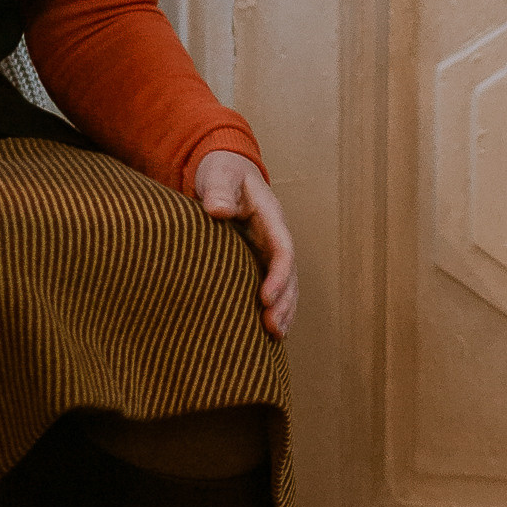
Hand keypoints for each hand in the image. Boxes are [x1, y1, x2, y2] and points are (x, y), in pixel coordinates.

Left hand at [195, 151, 298, 338]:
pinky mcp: (258, 259)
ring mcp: (269, 249)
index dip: (278, 274)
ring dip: (284, 309)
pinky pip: (273, 286)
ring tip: (276, 335)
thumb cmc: (221, 171)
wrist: (225, 171)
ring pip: (286, 284)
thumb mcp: (218, 174)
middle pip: (289, 273)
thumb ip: (218, 190)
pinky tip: (269, 331)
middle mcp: (276, 235)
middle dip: (285, 301)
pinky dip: (275, 307)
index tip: (265, 297)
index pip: (282, 248)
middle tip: (273, 328)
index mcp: (270, 215)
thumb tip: (216, 210)